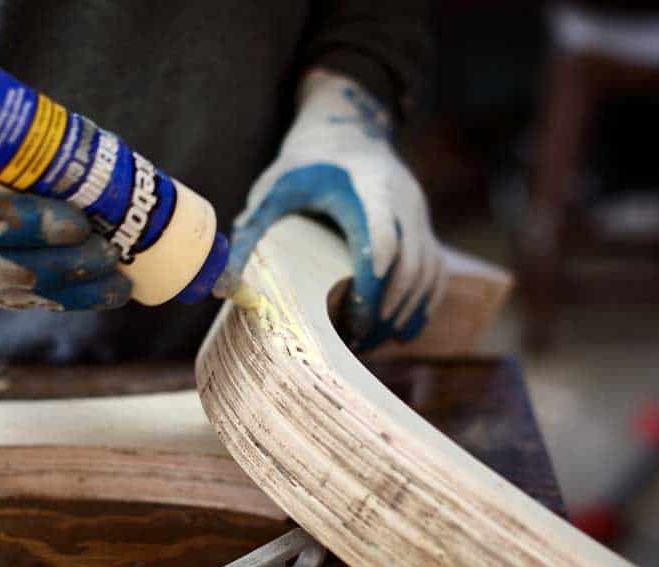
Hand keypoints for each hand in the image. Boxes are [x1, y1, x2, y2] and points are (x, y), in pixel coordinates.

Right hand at [0, 135, 130, 310]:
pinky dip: (58, 299)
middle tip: (108, 252)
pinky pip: (9, 304)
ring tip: (118, 283)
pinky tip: (98, 295)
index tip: (79, 221)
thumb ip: (11, 148)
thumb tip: (97, 154)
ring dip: (69, 291)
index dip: (30, 226)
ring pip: (6, 297)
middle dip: (58, 266)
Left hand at [226, 69, 443, 350]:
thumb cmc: (307, 164)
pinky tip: (401, 332)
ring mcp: (419, 214)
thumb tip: (223, 286)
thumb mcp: (276, 188)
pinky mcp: (425, 228)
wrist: (347, 130)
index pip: (381, 235)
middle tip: (356, 343)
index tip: (357, 317)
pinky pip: (435, 271)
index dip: (373, 278)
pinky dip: (422, 304)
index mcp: (367, 187)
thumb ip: (252, 231)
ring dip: (402, 311)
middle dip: (385, 308)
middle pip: (410, 262)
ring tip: (370, 344)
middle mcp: (402, 199)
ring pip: (427, 271)